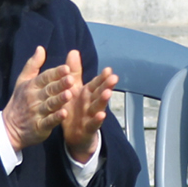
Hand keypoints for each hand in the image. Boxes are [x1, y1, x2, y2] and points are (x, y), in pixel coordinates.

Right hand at [3, 46, 71, 151]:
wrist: (9, 127)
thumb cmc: (19, 101)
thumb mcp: (22, 81)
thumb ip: (33, 65)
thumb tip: (41, 48)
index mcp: (32, 86)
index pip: (45, 78)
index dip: (55, 73)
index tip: (66, 68)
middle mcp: (34, 98)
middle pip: (49, 90)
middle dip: (60, 84)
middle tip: (71, 79)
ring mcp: (36, 113)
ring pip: (49, 105)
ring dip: (59, 100)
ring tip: (69, 94)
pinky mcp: (39, 126)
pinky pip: (48, 121)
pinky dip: (55, 118)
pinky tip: (64, 114)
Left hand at [59, 48, 117, 164]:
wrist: (74, 135)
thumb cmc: (75, 109)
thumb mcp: (72, 89)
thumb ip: (74, 71)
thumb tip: (74, 51)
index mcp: (87, 93)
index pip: (96, 83)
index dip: (102, 77)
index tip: (108, 69)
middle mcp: (91, 103)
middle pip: (100, 93)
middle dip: (106, 86)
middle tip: (114, 78)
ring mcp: (91, 116)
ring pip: (98, 106)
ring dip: (103, 100)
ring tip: (108, 93)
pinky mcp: (87, 129)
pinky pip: (92, 124)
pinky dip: (97, 120)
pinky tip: (101, 115)